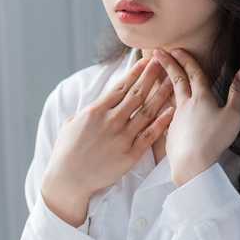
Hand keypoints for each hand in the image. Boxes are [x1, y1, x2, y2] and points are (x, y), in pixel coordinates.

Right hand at [40, 55, 174, 225]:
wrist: (68, 178)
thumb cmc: (67, 151)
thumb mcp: (72, 123)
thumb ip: (89, 110)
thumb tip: (99, 101)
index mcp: (95, 111)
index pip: (120, 87)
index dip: (135, 73)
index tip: (146, 60)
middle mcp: (111, 121)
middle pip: (137, 94)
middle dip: (151, 76)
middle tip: (164, 62)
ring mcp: (122, 137)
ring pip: (147, 111)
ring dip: (161, 94)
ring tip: (173, 81)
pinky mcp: (130, 154)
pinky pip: (150, 135)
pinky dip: (162, 122)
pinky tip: (172, 111)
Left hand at [154, 49, 239, 186]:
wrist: (191, 162)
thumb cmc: (214, 139)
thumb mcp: (233, 115)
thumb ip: (238, 93)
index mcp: (201, 97)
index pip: (193, 73)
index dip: (186, 59)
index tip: (175, 48)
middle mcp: (185, 104)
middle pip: (176, 80)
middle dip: (168, 64)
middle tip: (156, 52)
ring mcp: (175, 117)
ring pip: (169, 94)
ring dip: (163, 81)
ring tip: (156, 73)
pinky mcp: (170, 130)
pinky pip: (166, 110)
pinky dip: (163, 101)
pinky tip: (162, 104)